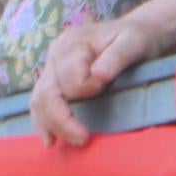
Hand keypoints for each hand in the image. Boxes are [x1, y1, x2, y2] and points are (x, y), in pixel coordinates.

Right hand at [29, 0, 175, 146]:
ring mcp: (51, 67)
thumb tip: (99, 76)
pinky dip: (44, 123)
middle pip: (46, 94)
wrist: (135, 32)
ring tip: (68, 143)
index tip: (108, 87)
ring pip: (38, 102)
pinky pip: (40, 104)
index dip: (89, 90)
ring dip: (51, 125)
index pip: (71, 80)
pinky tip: (51, 140)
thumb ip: (117, 56)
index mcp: (72, 44)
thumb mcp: (134, 42)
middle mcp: (55, 54)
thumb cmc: (137, 38)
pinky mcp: (53, 79)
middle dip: (61, 121)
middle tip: (83, 139)